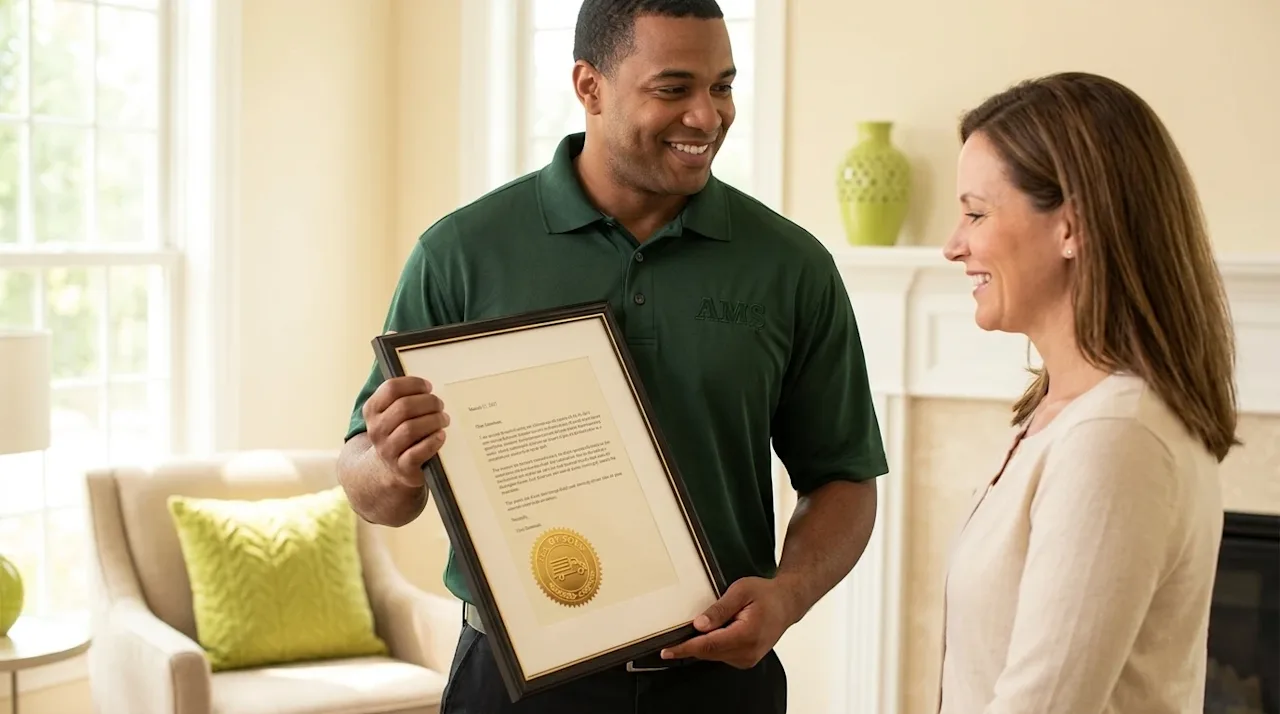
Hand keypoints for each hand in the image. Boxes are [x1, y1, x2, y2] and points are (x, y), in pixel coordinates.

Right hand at [362, 374, 449, 487]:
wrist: (390, 467)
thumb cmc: (399, 432)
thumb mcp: (392, 413)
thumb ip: (404, 396)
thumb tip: (428, 385)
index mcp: (372, 410)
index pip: (391, 388)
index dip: (414, 384)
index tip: (428, 387)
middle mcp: (376, 430)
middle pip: (404, 407)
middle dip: (428, 402)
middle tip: (440, 404)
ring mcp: (387, 450)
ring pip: (410, 429)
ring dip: (433, 420)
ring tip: (444, 419)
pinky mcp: (402, 468)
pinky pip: (416, 453)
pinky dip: (432, 442)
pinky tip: (441, 436)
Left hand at [658, 576, 800, 668]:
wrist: (787, 603)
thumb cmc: (766, 595)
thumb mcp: (741, 591)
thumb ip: (719, 609)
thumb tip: (699, 625)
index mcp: (747, 635)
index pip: (708, 646)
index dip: (685, 648)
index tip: (667, 651)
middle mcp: (748, 652)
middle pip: (708, 652)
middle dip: (689, 644)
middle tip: (674, 633)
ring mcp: (747, 658)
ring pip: (713, 655)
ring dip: (702, 644)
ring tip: (710, 623)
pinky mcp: (745, 659)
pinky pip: (721, 655)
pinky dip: (713, 645)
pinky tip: (717, 631)